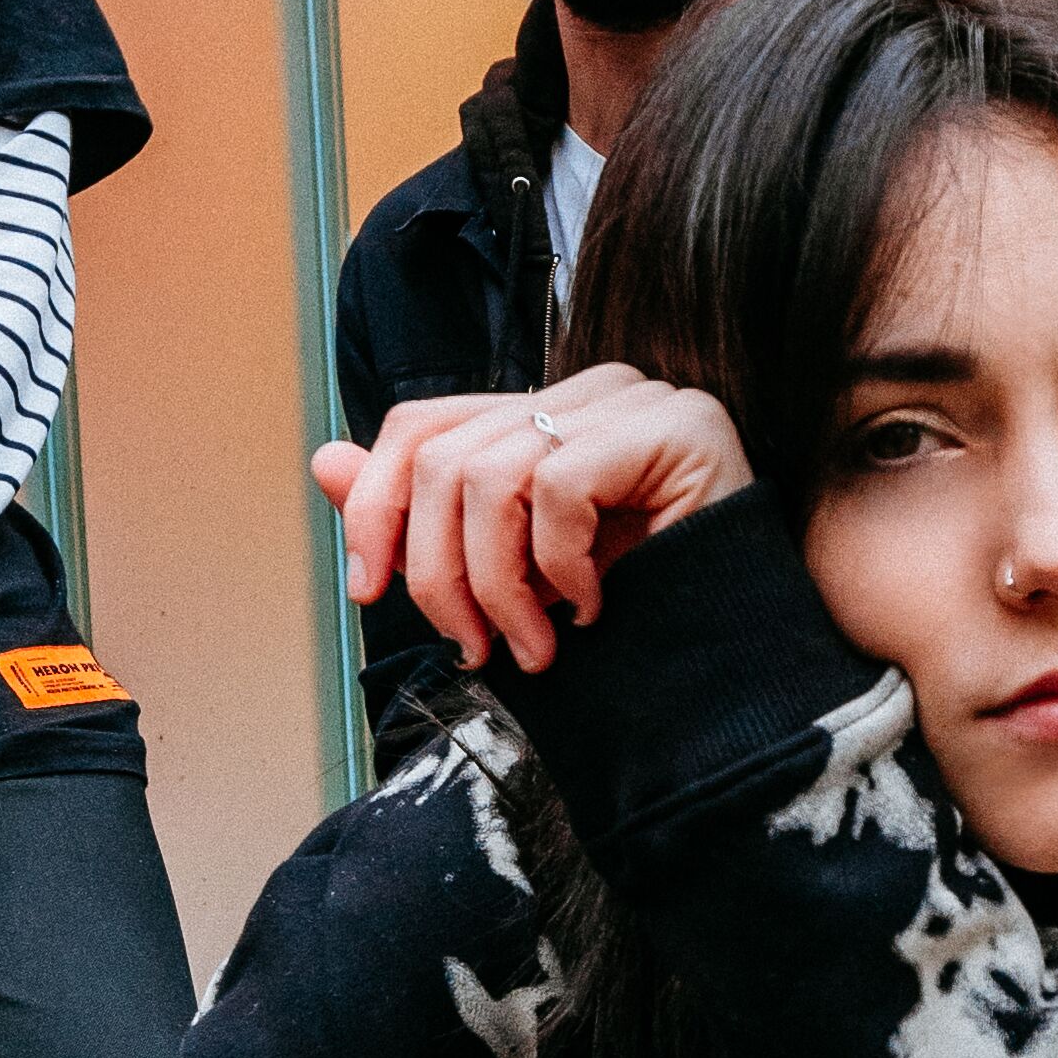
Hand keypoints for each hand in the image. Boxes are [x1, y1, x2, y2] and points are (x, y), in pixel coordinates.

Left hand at [312, 363, 753, 676]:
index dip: (375, 504)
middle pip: (443, 456)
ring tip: (534, 648)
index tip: (370, 589)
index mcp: (544, 413)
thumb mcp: (505, 572)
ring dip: (497, 587)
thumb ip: (420, 516)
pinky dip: (559, 565)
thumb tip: (322, 460)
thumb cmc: (628, 620)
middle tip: (475, 650)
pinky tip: (594, 608)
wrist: (735, 667)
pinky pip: (560, 486)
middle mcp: (588, 389)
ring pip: (491, 475)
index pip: (421, 425)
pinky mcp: (680, 424)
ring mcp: (639, 399)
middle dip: (438, 573)